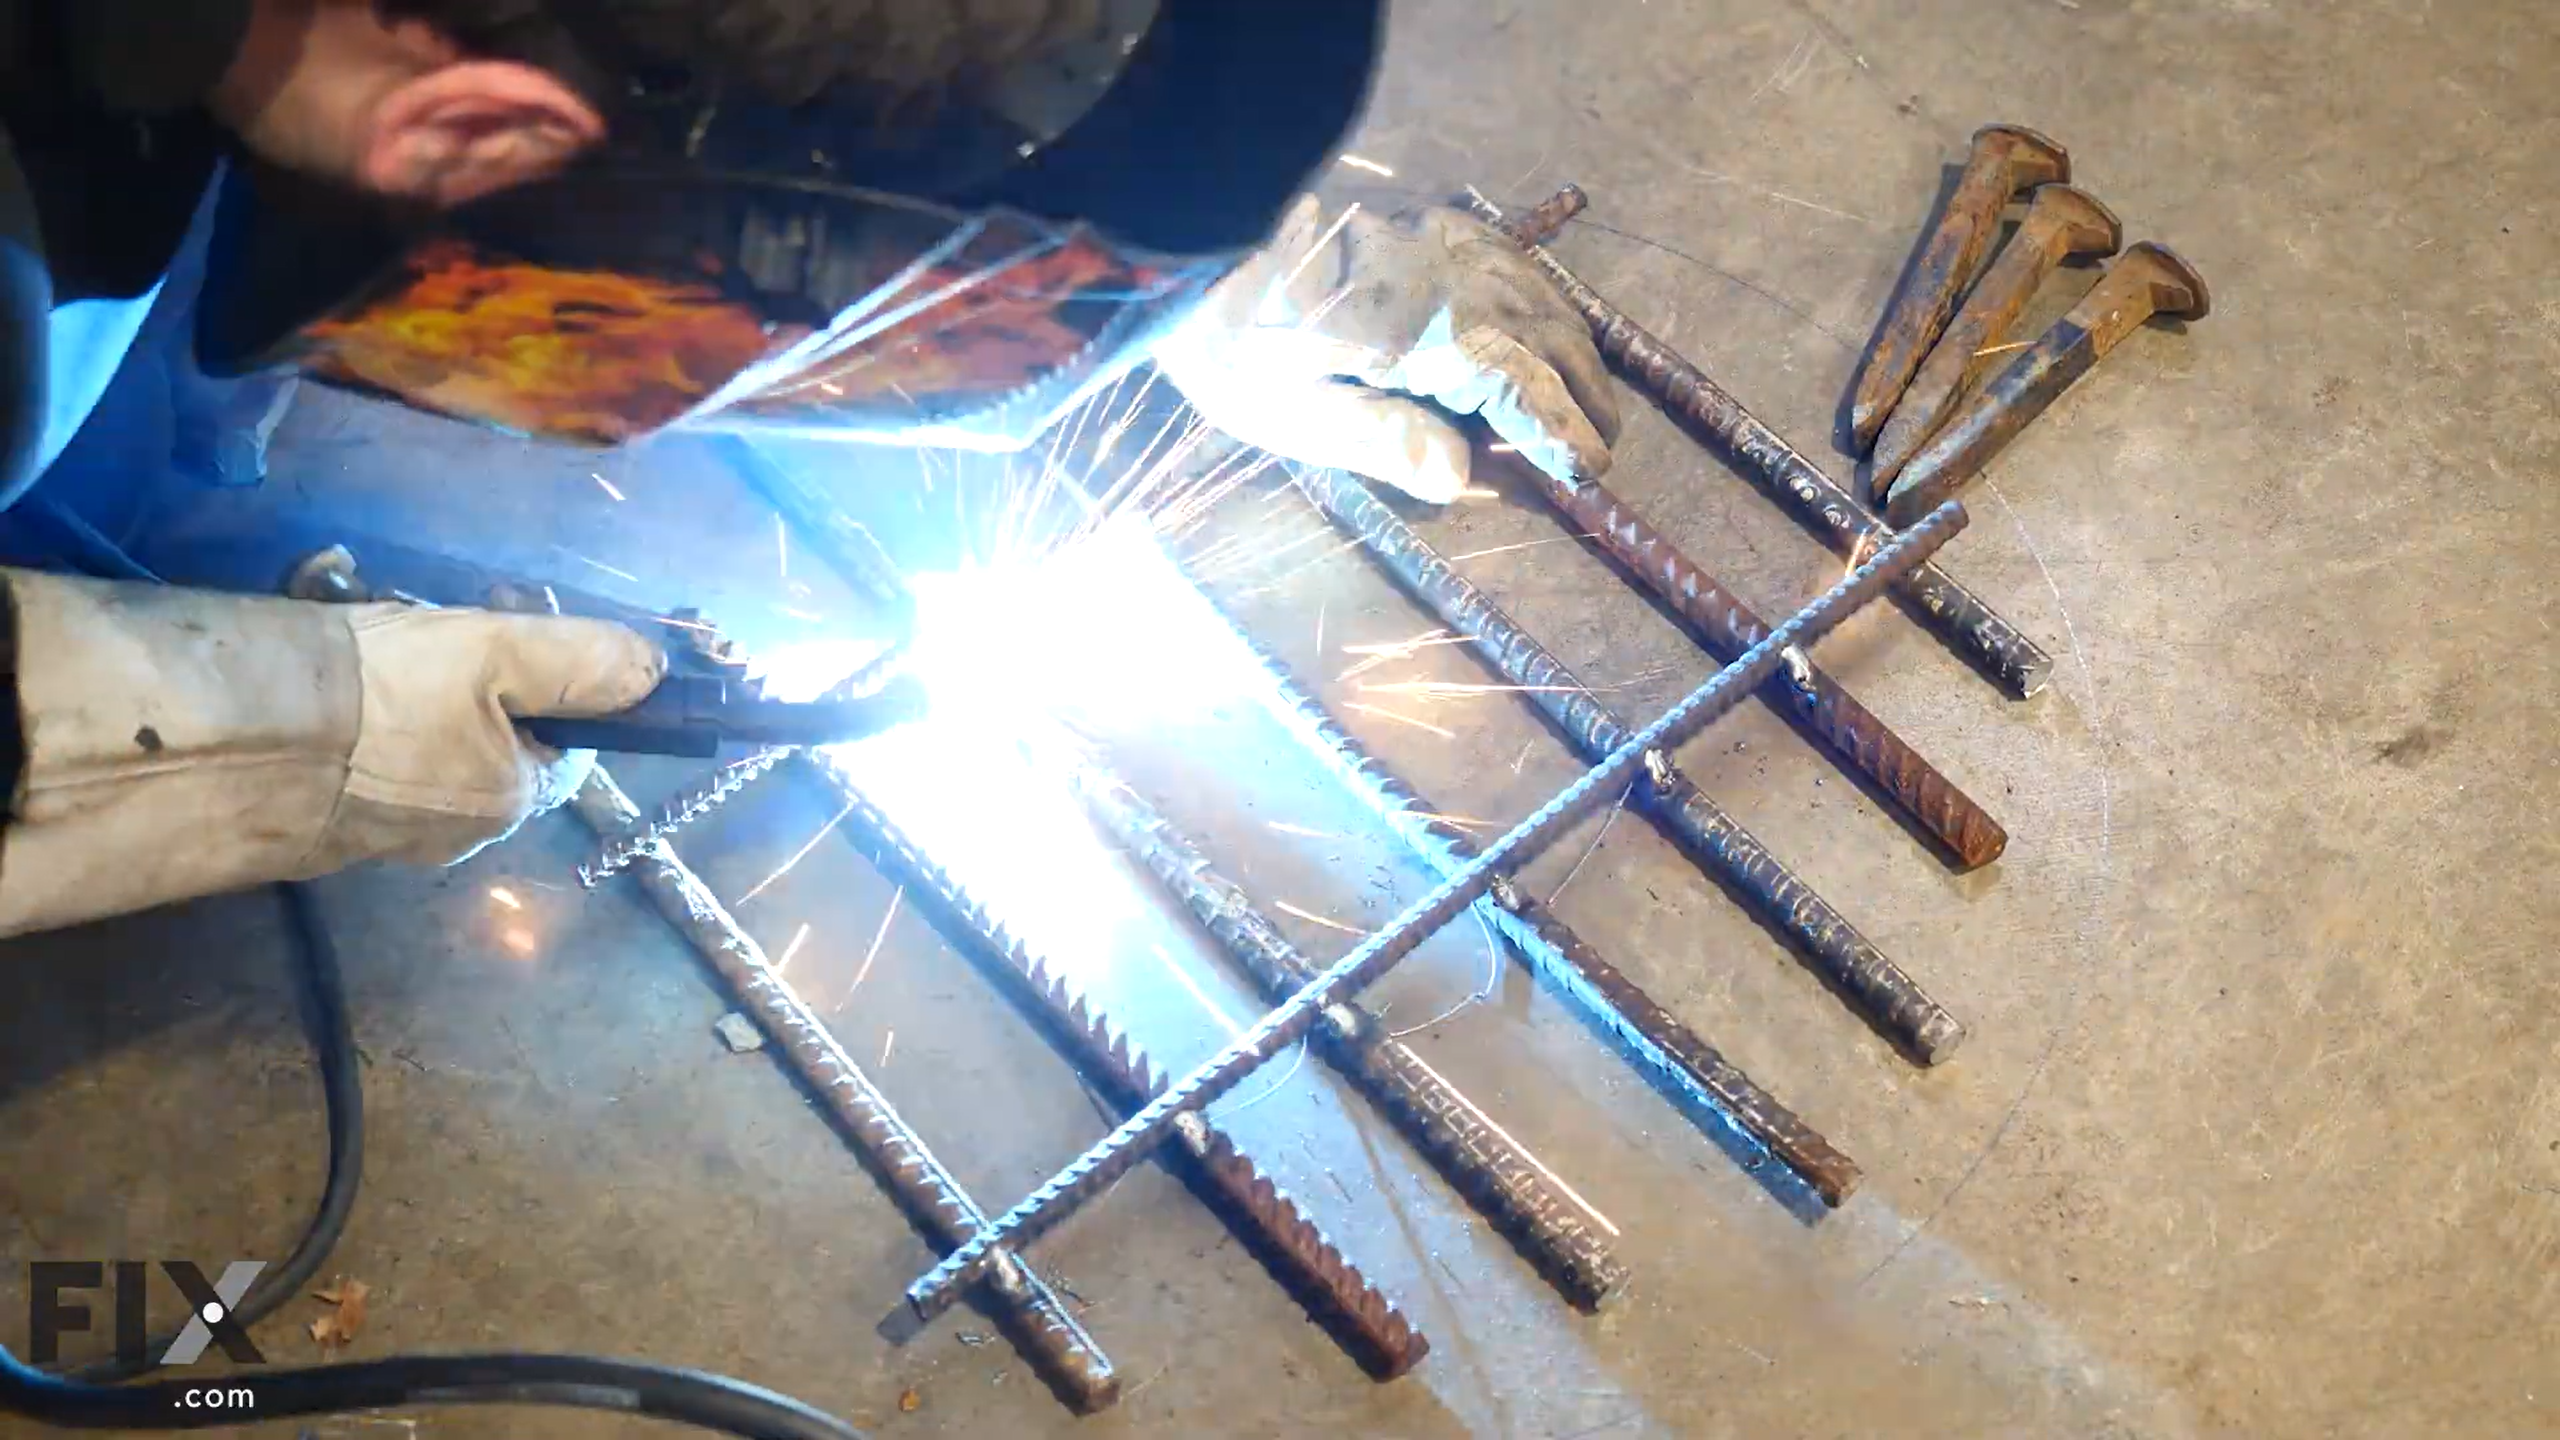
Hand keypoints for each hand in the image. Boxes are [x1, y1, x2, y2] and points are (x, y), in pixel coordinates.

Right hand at [0, 571, 665, 936]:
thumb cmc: (380, 696)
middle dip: (478, 675)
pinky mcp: (319, 818)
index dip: (560, 682)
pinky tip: (333, 669)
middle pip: (496, 737)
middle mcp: (456, 832)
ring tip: (375, 629)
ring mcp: (384, 832)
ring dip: (415, 681)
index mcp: (511, 801)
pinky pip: (365, 753)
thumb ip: (582, 661)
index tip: (523, 630)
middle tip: (439, 622)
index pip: (569, 744)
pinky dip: (360, 709)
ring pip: (429, 741)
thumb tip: (656, 672)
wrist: (233, 745)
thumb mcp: (498, 655)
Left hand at [1153, 196, 1619, 502]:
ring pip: (1537, 292)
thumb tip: (1460, 479)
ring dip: (1571, 347)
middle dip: (1584, 393)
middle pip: (1547, 336)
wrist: (1187, 232)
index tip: (1588, 472)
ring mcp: (1439, 236)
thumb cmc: (1226, 340)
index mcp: (1422, 329)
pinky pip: (1508, 256)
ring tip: (1589, 395)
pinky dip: (1541, 298)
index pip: (1524, 387)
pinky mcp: (1422, 215)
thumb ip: (1379, 440)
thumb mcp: (1286, 409)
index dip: (1563, 432)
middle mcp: (1448, 274)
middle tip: (1603, 444)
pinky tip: (1543, 324)